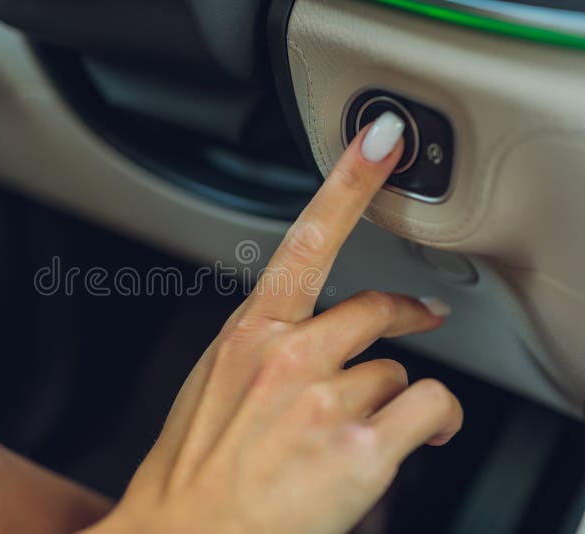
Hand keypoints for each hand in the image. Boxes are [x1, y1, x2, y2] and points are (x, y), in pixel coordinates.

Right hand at [85, 112, 462, 533]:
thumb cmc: (193, 466)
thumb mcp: (213, 383)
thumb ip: (262, 346)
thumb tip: (305, 333)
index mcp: (249, 333)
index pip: (306, 240)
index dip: (348, 183)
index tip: (379, 141)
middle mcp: (289, 356)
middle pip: (374, 309)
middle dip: (401, 315)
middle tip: (417, 317)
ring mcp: (325, 400)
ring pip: (396, 370)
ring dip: (391, 395)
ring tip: (369, 427)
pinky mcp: (360, 450)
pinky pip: (429, 406)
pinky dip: (435, 421)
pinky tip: (419, 436)